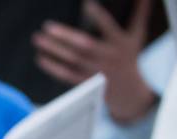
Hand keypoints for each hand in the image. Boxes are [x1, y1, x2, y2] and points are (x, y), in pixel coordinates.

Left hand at [33, 0, 154, 123]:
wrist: (128, 91)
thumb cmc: (130, 56)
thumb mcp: (137, 35)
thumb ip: (139, 13)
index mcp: (120, 43)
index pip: (108, 26)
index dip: (97, 16)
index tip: (85, 4)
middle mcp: (107, 57)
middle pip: (84, 45)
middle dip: (64, 36)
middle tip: (46, 26)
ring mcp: (95, 72)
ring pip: (71, 60)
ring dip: (53, 50)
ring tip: (37, 38)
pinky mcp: (85, 83)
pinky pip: (66, 75)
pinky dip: (52, 67)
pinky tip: (40, 58)